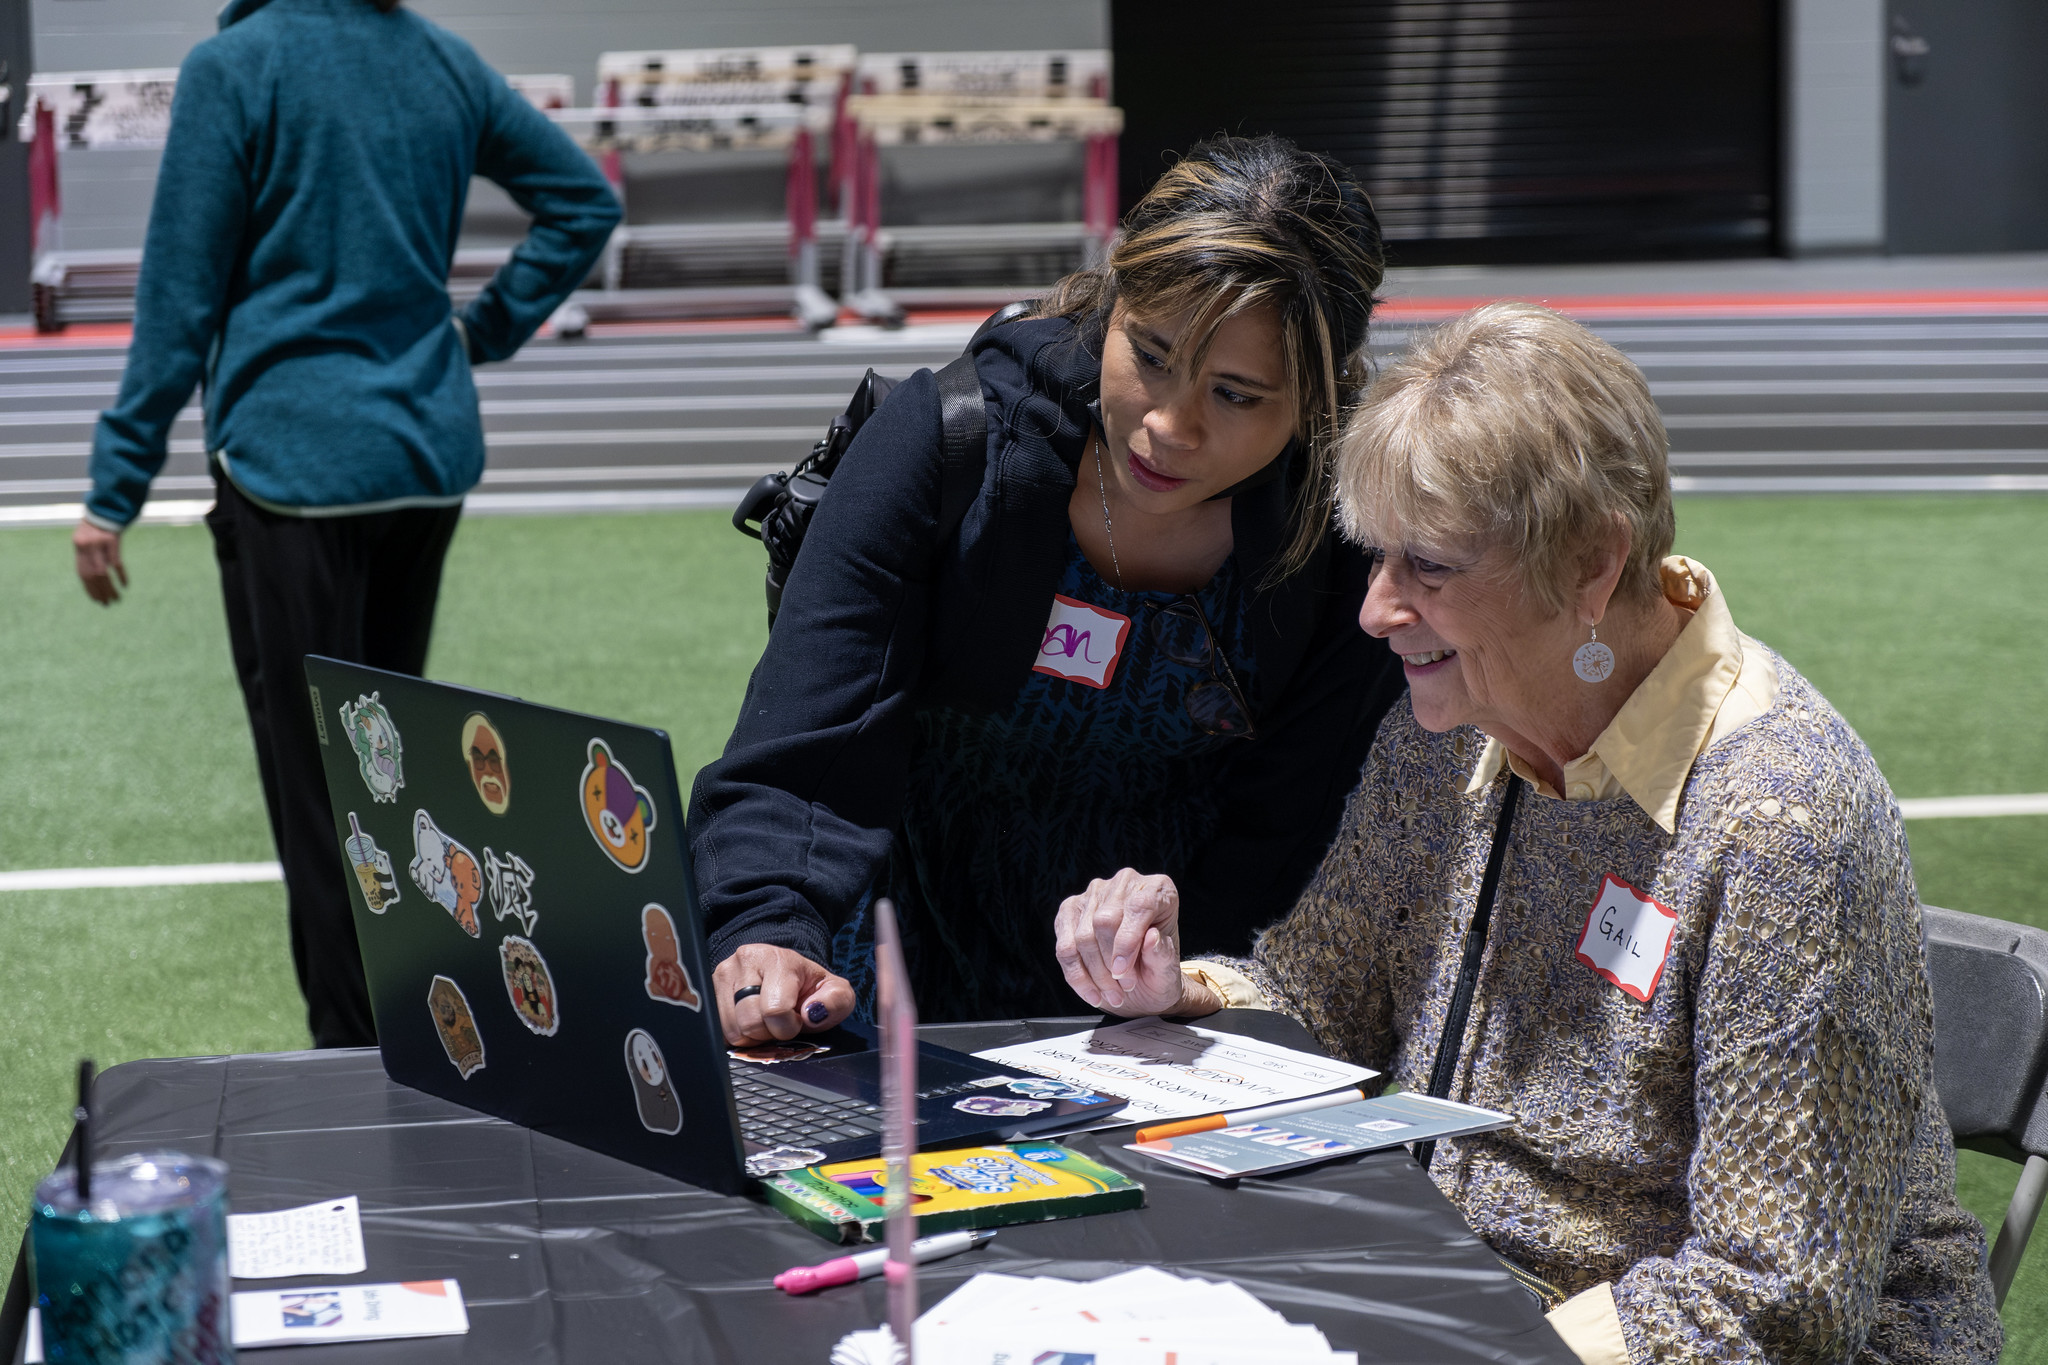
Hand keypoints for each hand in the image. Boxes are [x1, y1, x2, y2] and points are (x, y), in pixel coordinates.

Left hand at [73, 520, 127, 604]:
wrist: (108, 507)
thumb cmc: (98, 524)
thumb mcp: (87, 537)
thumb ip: (87, 554)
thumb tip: (93, 577)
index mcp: (79, 546)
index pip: (83, 573)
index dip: (89, 589)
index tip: (97, 600)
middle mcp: (86, 546)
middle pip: (92, 575)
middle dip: (100, 592)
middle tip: (107, 604)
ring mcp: (98, 544)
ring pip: (102, 573)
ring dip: (109, 588)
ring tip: (116, 599)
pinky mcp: (112, 541)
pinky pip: (116, 563)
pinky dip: (121, 576)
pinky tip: (125, 585)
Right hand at [713, 944, 855, 1045]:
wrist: (782, 970)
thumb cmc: (807, 986)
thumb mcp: (834, 991)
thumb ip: (835, 1002)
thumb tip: (812, 1015)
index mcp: (778, 959)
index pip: (775, 1010)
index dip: (788, 1027)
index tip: (795, 1022)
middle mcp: (744, 961)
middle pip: (749, 1023)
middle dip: (768, 1033)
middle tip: (778, 1023)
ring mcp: (721, 974)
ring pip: (730, 1030)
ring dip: (750, 1036)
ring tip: (764, 1021)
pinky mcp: (707, 990)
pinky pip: (716, 1030)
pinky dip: (735, 1035)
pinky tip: (748, 1023)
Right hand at [1054, 868, 1190, 1016]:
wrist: (1142, 980)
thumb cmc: (1158, 969)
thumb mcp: (1168, 969)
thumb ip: (1164, 955)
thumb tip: (1152, 938)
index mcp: (1158, 889)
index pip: (1138, 906)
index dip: (1127, 941)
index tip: (1122, 972)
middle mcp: (1125, 882)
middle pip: (1104, 921)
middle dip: (1109, 963)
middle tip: (1122, 990)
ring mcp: (1094, 893)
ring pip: (1083, 936)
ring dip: (1094, 974)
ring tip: (1110, 995)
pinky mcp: (1070, 910)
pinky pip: (1065, 947)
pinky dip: (1076, 975)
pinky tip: (1091, 993)